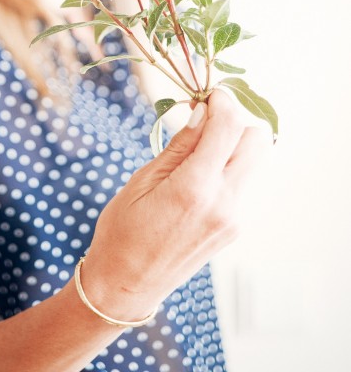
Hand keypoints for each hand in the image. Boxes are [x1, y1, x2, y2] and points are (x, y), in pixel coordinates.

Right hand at [81, 88, 271, 321]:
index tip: (207, 94)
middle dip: (235, 121)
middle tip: (205, 118)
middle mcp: (224, 203)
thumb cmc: (123, 230)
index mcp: (195, 188)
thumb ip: (180, 145)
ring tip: (196, 146)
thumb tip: (203, 112)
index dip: (222, 101)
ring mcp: (233, 218)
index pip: (228, 127)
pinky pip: (240, 183)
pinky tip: (196, 174)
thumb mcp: (143, 180)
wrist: (126, 286)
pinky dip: (225, 167)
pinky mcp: (233, 228)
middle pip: (257, 141)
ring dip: (232, 144)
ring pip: (252, 161)